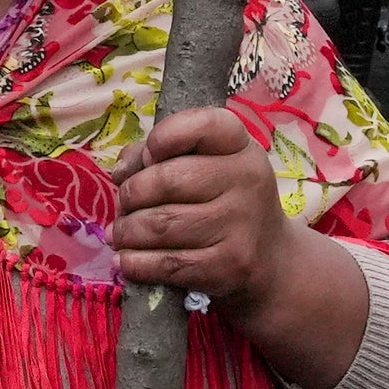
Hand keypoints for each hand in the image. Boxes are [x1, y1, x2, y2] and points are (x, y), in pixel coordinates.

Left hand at [113, 105, 293, 319]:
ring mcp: (242, 223)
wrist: (269, 257)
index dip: (164, 136)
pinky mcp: (231, 263)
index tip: (149, 156)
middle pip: (165, 180)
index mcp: (239, 145)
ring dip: (126, 232)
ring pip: (159, 224)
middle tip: (124, 206)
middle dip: (130, 195)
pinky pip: (167, 263)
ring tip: (119, 234)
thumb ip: (156, 155)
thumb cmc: (220, 200)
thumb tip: (121, 172)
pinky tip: (127, 260)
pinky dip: (135, 264)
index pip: (202, 124)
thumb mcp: (202, 164)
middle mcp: (248, 179)